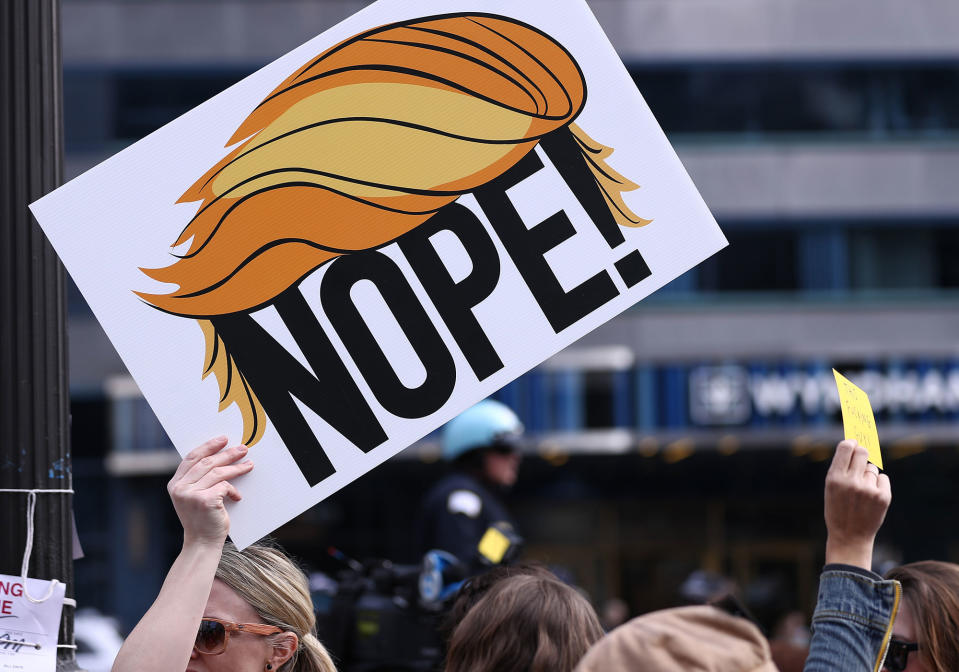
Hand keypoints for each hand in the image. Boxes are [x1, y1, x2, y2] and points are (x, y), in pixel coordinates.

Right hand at [167, 437, 253, 545]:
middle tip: (243, 449)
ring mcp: (190, 494)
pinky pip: (224, 487)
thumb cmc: (202, 519)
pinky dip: (233, 490)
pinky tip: (237, 497)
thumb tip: (220, 457)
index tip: (223, 439)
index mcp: (175, 484)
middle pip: (207, 462)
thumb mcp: (193, 497)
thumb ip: (198, 480)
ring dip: (236, 468)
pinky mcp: (204, 500)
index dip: (208, 446)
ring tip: (249, 465)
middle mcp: (180, 488)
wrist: (202, 543)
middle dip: (227, 454)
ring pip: (218, 472)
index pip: (191, 457)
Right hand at [824, 440, 890, 569]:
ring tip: (862, 491)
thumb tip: (855, 445)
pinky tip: (871, 496)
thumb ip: (841, 468)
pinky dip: (878, 484)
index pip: (846, 447)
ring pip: (872, 468)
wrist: (849, 536)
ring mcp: (868, 489)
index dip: (851, 442)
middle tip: (860, 459)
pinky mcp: (883, 497)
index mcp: (834, 478)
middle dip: (862, 453)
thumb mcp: (831, 488)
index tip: (853, 442)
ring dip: (868, 474)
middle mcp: (852, 482)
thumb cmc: (837, 509)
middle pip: (863, 452)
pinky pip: (882, 478)